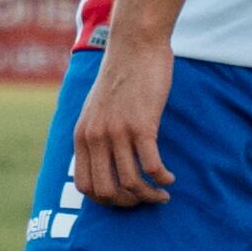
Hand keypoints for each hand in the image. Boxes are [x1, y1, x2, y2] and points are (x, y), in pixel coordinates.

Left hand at [74, 40, 175, 207]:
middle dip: (128, 203)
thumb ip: (95, 133)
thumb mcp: (95, 108)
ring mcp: (118, 131)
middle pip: (107, 190)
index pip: (85, 185)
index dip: (105, 200)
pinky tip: (169, 178)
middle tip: (145, 201)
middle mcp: (96, 137)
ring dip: (149, 195)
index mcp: (82, 135)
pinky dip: (162, 179)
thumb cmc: (120, 76)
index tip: (123, 199)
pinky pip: (151, 165)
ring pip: (131, 182)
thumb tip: (104, 161)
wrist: (135, 46)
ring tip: (162, 194)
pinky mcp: (141, 125)